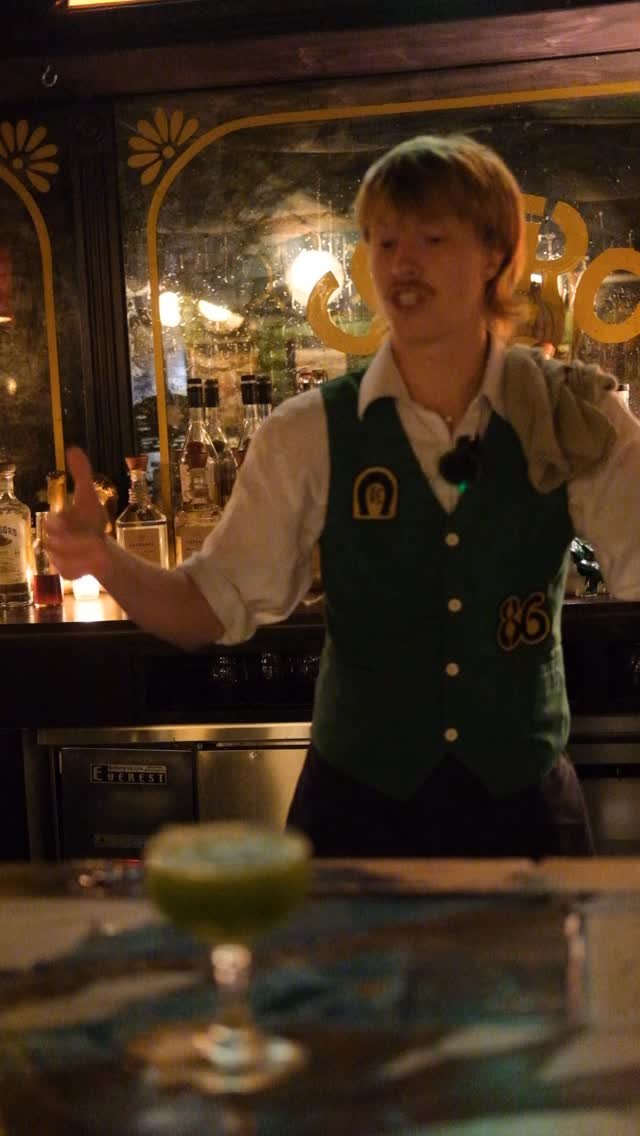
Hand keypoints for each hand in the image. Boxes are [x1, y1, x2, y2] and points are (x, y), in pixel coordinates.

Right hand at [45, 447, 108, 579]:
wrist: (101, 547)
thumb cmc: (91, 520)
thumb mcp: (88, 495)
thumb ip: (81, 473)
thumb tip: (72, 448)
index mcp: (54, 522)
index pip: (52, 524)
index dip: (66, 523)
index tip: (78, 522)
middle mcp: (50, 541)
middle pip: (57, 543)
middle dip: (78, 540)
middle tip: (91, 537)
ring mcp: (56, 559)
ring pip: (64, 559)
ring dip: (83, 553)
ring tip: (93, 548)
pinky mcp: (65, 573)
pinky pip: (71, 572)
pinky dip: (84, 567)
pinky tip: (90, 562)